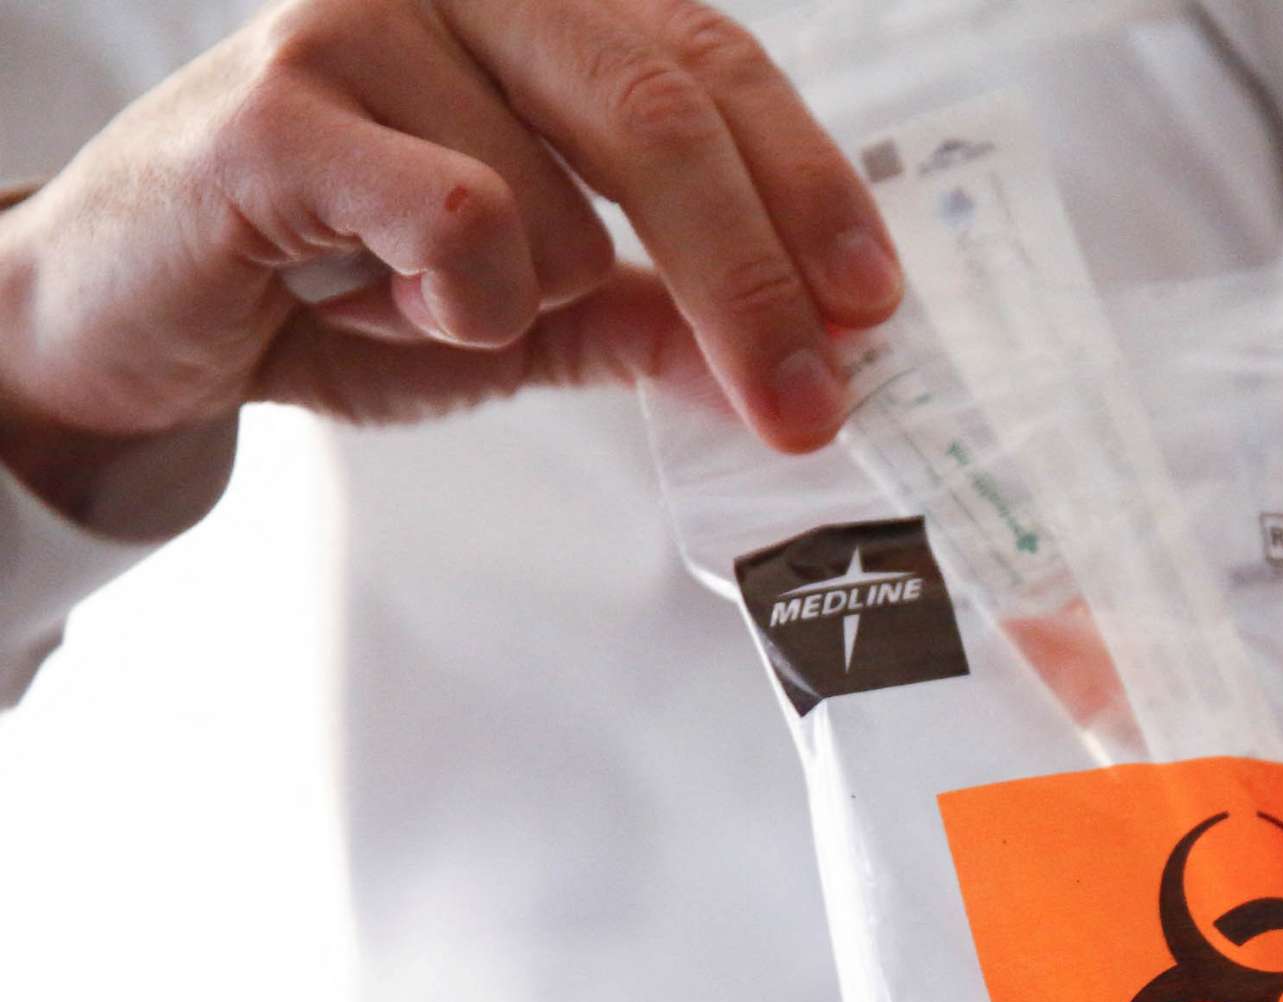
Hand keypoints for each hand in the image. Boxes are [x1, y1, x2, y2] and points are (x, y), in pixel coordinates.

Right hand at [0, 0, 901, 515]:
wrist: (132, 322)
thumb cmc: (334, 289)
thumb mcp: (532, 317)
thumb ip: (657, 322)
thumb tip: (806, 367)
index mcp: (537, 14)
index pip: (716, 70)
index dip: (810, 186)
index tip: (873, 307)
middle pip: (669, 115)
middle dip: (755, 281)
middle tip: (810, 406)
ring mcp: (364, 20)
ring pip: (557, 202)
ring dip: (527, 306)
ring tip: (431, 307)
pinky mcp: (283, 102)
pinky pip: (462, 219)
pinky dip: (459, 305)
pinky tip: (383, 301)